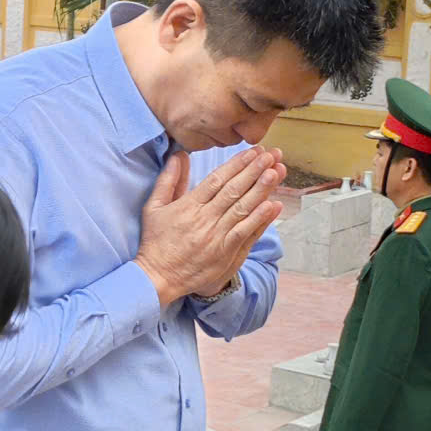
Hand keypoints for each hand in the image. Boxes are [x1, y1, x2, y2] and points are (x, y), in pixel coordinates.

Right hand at [135, 147, 286, 308]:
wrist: (159, 278)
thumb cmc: (156, 242)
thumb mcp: (154, 207)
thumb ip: (168, 180)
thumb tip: (178, 155)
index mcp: (188, 206)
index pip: (217, 180)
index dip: (237, 164)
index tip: (252, 152)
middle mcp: (205, 220)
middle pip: (234, 190)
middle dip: (254, 171)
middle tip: (271, 155)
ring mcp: (217, 237)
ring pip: (243, 209)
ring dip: (261, 190)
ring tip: (276, 172)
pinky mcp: (226, 254)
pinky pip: (246, 233)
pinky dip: (260, 219)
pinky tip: (273, 205)